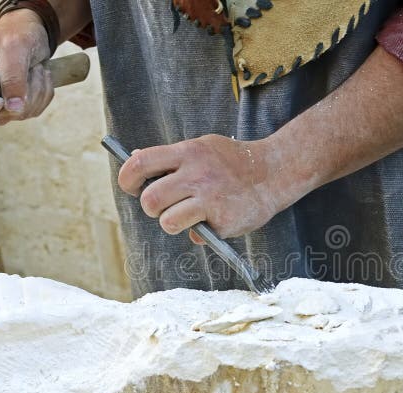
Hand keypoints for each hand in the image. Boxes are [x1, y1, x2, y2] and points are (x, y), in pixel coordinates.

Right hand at [0, 9, 53, 124]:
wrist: (31, 32)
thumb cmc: (15, 33)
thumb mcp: (13, 49)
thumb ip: (12, 78)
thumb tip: (13, 108)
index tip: (0, 101)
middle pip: (3, 115)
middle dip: (24, 94)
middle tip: (30, 69)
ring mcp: (4, 101)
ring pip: (23, 113)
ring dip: (38, 91)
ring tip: (35, 68)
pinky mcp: (20, 103)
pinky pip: (36, 109)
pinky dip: (44, 93)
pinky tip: (40, 75)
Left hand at [117, 135, 284, 243]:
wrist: (275, 172)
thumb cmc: (234, 162)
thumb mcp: (203, 147)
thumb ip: (173, 157)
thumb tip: (136, 159)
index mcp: (188, 152)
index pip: (140, 163)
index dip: (127, 179)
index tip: (131, 187)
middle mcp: (196, 174)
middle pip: (149, 200)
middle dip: (151, 208)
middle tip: (164, 207)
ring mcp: (209, 198)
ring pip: (167, 221)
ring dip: (172, 223)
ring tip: (188, 216)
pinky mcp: (222, 220)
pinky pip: (194, 235)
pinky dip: (199, 233)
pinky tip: (214, 221)